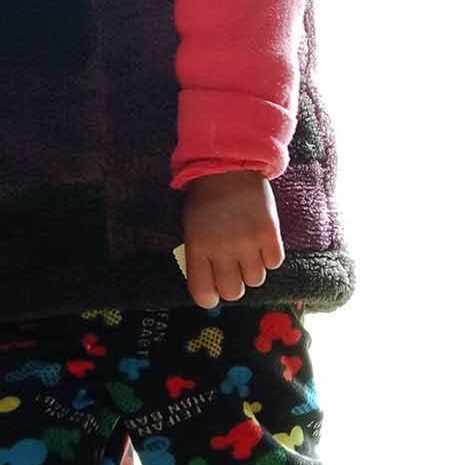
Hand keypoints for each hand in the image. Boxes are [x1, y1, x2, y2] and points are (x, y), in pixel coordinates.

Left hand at [180, 170, 283, 309]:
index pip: (203, 293)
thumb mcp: (191, 227)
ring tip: (246, 249)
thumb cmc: (206, 199)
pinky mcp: (270, 235)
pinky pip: (274, 263)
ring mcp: (248, 242)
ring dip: (252, 269)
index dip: (209, 297)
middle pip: (233, 292)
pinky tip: (261, 241)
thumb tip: (208, 286)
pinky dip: (269, 256)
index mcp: (198, 247)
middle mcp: (222, 249)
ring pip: (256, 280)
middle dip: (233, 284)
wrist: (229, 167)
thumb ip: (199, 257)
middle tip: (232, 268)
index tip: (213, 291)